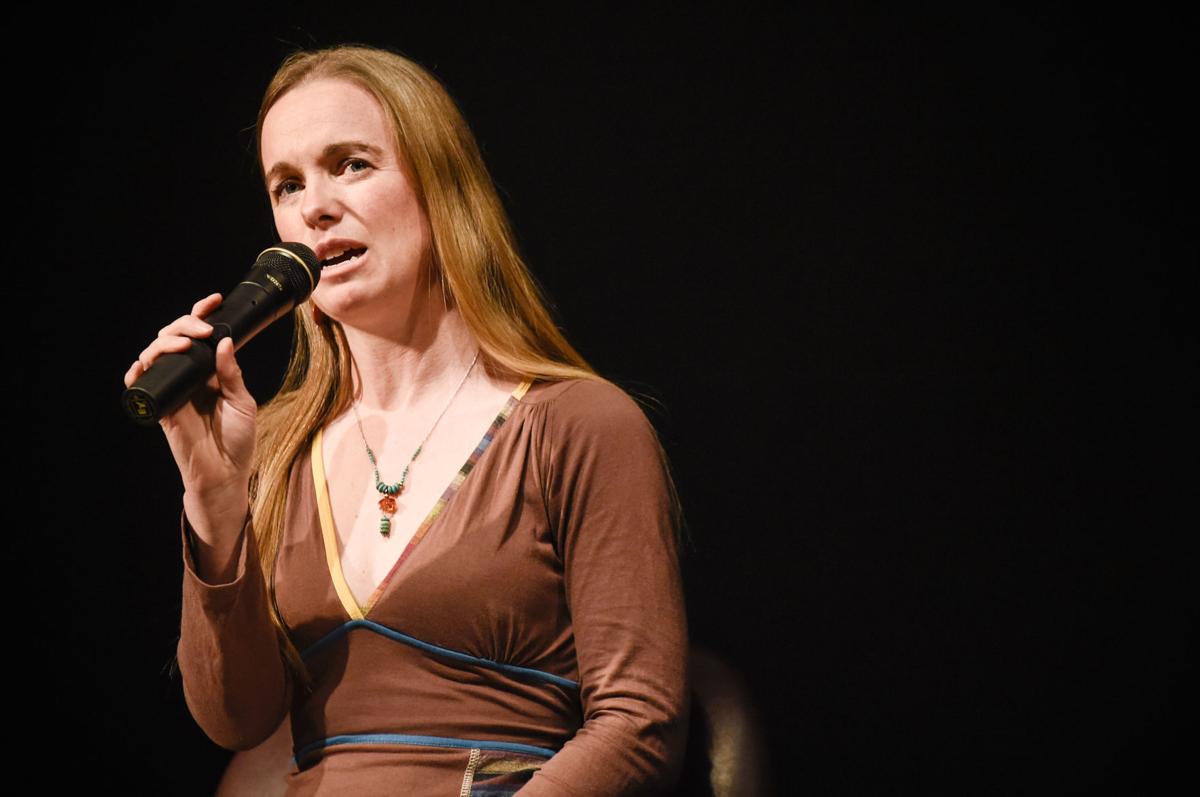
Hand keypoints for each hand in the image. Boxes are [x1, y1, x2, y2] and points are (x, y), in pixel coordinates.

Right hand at [124, 293, 256, 527]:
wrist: (225, 474)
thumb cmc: (238, 441)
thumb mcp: (242, 402)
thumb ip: (231, 373)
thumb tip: (223, 341)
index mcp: (210, 372)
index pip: (201, 336)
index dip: (201, 315)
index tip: (213, 300)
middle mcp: (189, 377)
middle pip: (175, 338)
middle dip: (184, 324)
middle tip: (203, 329)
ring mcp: (173, 390)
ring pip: (155, 354)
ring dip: (165, 342)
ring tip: (186, 344)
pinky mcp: (160, 407)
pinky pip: (139, 384)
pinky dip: (137, 370)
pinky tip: (147, 362)